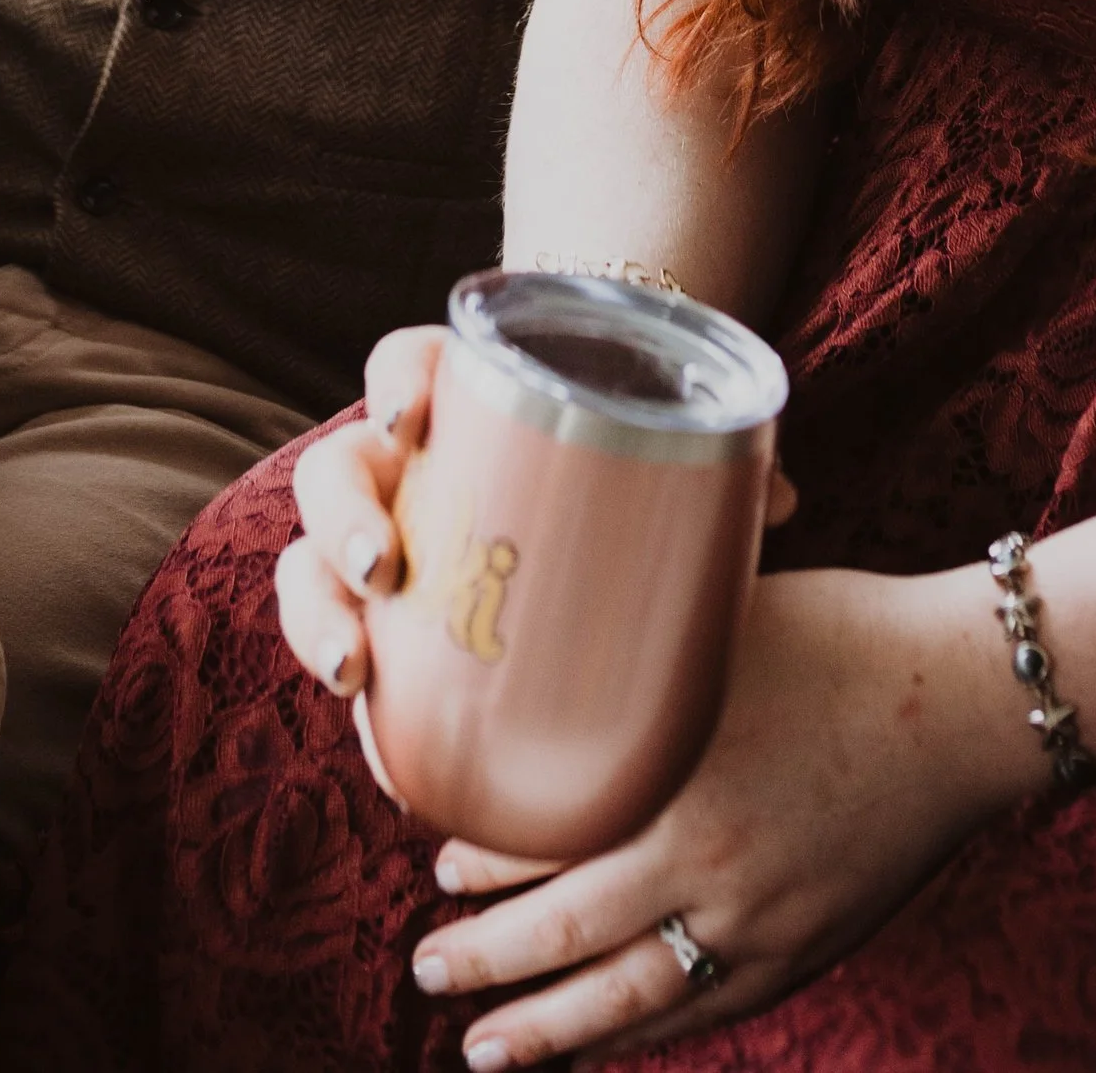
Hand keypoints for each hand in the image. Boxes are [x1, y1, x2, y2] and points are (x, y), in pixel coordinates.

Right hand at [280, 330, 801, 707]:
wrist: (592, 485)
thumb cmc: (617, 448)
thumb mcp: (652, 441)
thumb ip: (717, 462)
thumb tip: (784, 498)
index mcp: (455, 395)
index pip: (402, 361)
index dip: (395, 381)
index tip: (413, 412)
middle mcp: (398, 464)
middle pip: (335, 472)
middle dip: (340, 518)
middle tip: (379, 565)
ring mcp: (378, 541)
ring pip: (310, 564)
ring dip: (315, 611)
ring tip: (354, 667)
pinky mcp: (384, 618)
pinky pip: (338, 642)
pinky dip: (347, 682)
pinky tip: (374, 733)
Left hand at [401, 561, 1028, 1062]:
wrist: (966, 698)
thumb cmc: (845, 636)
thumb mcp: (729, 621)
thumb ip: (651, 648)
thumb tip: (568, 624)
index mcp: (676, 766)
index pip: (551, 828)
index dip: (484, 855)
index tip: (440, 862)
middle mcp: (706, 854)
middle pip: (567, 927)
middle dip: (486, 958)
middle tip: (426, 966)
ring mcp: (757, 919)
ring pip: (627, 997)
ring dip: (544, 1029)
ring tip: (481, 1047)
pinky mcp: (802, 954)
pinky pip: (700, 1012)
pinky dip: (636, 1038)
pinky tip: (593, 1050)